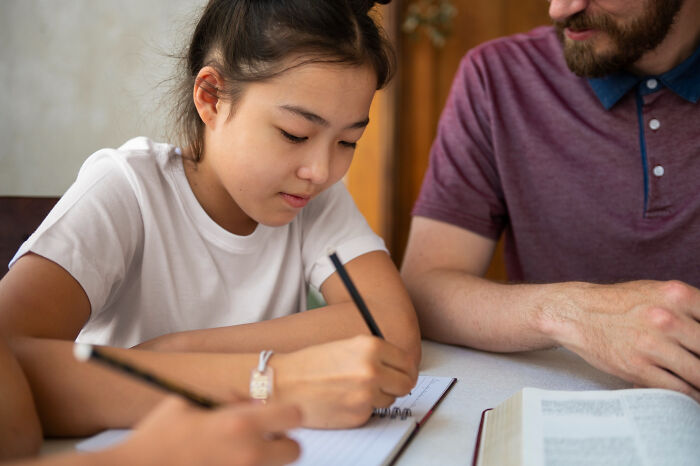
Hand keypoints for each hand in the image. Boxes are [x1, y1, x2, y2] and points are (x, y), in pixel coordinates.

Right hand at [113, 397, 300, 465]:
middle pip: (295, 450)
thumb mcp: (186, 403)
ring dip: (263, 461)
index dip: (286, 413)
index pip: (294, 414)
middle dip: (282, 443)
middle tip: (260, 439)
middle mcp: (248, 453)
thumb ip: (222, 402)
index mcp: (239, 423)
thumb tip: (246, 404)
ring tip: (234, 454)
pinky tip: (220, 464)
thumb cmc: (156, 435)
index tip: (271, 415)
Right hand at [274, 335, 418, 427]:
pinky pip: (371, 413)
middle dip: (397, 385)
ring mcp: (366, 395)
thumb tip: (400, 368)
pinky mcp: (358, 415)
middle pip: (406, 384)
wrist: (284, 383)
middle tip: (385, 385)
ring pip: (390, 400)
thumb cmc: (311, 363)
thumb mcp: (347, 346)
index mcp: (371, 346)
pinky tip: (343, 400)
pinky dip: (361, 409)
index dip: (405, 369)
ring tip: (353, 389)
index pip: (408, 362)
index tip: (401, 373)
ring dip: (378, 397)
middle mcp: (372, 370)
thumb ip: (375, 354)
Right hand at [555, 280, 699, 401]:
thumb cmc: (619, 303)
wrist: (577, 313)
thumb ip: (692, 308)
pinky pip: (678, 389)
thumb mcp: (658, 292)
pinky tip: (694, 396)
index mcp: (677, 295)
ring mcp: (652, 344)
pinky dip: (692, 397)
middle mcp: (667, 318)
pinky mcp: (638, 367)